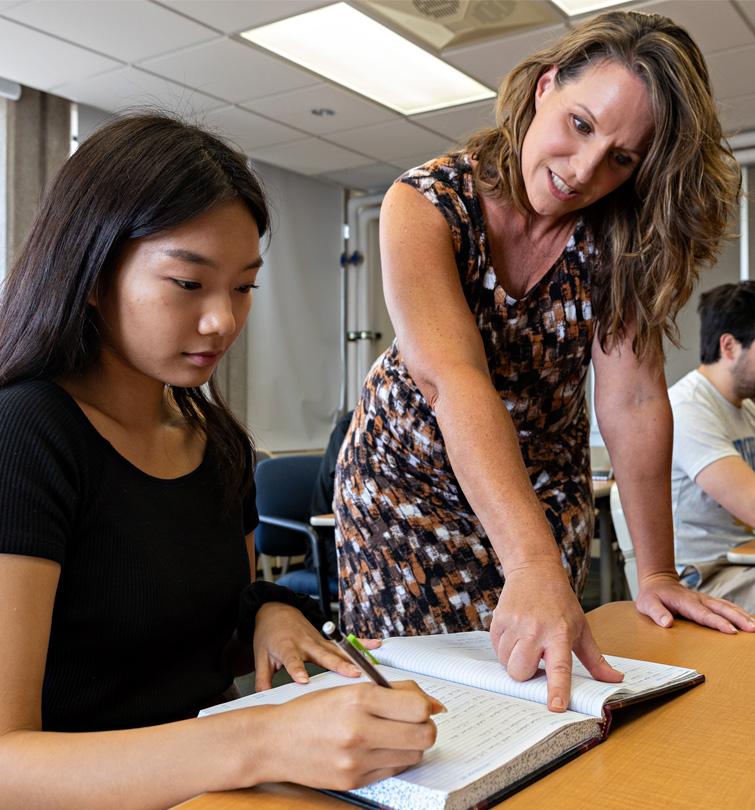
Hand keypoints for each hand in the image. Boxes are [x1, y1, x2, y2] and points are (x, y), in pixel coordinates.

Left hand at [252, 602, 380, 689]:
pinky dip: (361, 644)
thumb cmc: (269, 634)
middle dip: (338, 665)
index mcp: (287, 646)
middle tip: (352, 674)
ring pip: (338, 650)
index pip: (292, 660)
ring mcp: (319, 640)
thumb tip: (262, 700)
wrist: (276, 611)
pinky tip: (376, 645)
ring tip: (368, 667)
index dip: (298, 670)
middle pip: (323, 655)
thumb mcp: (260, 656)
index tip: (303, 681)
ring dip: (353, 659)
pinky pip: (345, 643)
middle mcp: (306, 642)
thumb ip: (263, 678)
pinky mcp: (326, 640)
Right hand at [259, 680, 442, 789]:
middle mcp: (358, 730)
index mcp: (358, 699)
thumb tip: (432, 703)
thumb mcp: (349, 688)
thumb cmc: (311, 710)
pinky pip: (395, 770)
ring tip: (393, 733)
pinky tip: (378, 747)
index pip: (417, 707)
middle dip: (426, 726)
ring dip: (411, 743)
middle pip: (424, 735)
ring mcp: (357, 759)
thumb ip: (392, 691)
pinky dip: (394, 758)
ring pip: (414, 754)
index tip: (420, 705)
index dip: (425, 705)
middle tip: (414, 721)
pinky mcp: (355, 780)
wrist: (275, 741)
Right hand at [491, 561, 622, 711]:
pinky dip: (504, 649)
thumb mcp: (581, 628)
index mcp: (559, 634)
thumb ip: (595, 659)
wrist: (534, 571)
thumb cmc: (560, 601)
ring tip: (526, 644)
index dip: (557, 689)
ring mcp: (514, 624)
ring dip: (514, 661)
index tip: (556, 707)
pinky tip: (515, 635)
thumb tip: (614, 680)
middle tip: (535, 660)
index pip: (559, 668)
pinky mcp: (498, 620)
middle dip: (526, 674)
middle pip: (521, 672)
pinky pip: (495, 649)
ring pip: (506, 663)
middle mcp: (535, 630)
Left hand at [635, 571, 754, 632]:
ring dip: (742, 615)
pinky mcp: (708, 601)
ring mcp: (705, 599)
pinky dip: (739, 612)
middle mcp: (699, 599)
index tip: (732, 630)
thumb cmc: (652, 595)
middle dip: (738, 619)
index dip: (718, 622)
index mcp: (685, 602)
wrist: (657, 582)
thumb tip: (667, 623)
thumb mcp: (647, 604)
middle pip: (721, 609)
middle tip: (752, 629)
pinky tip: (749, 619)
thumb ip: (656, 613)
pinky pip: (726, 606)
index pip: (704, 614)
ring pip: (727, 606)